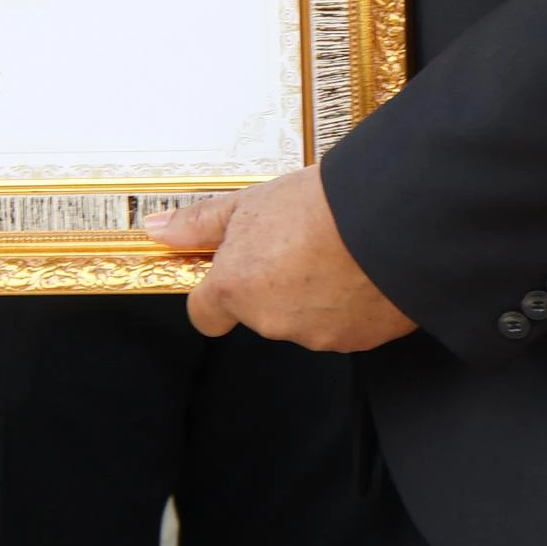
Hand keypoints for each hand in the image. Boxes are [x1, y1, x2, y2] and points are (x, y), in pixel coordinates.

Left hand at [146, 168, 414, 349]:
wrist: (389, 218)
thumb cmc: (317, 206)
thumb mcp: (249, 203)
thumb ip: (200, 224)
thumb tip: (157, 230)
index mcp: (235, 289)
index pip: (205, 314)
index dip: (216, 293)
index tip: (233, 271)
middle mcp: (269, 321)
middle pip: (258, 312)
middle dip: (273, 285)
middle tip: (298, 244)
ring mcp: (314, 335)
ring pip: (303, 319)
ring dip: (313, 295)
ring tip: (337, 253)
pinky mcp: (358, 342)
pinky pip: (345, 326)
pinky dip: (349, 305)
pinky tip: (362, 270)